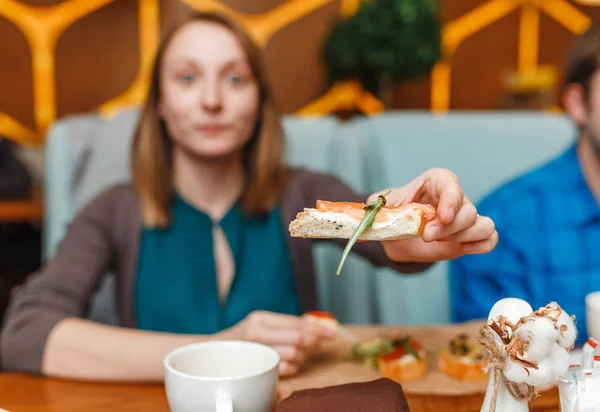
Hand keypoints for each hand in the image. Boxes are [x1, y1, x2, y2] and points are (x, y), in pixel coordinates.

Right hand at [225, 311, 334, 376]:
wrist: (209, 354)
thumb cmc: (240, 341)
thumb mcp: (260, 326)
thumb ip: (284, 326)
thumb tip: (316, 327)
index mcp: (262, 318)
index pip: (298, 322)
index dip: (319, 329)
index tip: (332, 333)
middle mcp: (258, 330)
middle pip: (299, 338)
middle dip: (313, 343)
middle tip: (316, 346)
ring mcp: (255, 348)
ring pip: (294, 354)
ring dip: (301, 358)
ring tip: (296, 356)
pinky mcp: (253, 365)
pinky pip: (283, 369)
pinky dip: (290, 368)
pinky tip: (287, 365)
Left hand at [368, 168, 497, 261]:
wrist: (397, 234)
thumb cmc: (392, 214)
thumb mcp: (380, 207)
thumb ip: (377, 209)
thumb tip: (369, 222)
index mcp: (434, 182)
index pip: (450, 183)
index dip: (450, 199)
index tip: (442, 216)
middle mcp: (454, 197)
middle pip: (467, 210)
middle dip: (448, 227)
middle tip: (426, 236)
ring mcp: (465, 217)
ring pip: (482, 223)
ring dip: (463, 236)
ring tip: (439, 242)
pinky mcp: (470, 236)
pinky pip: (489, 238)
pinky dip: (482, 245)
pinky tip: (463, 250)